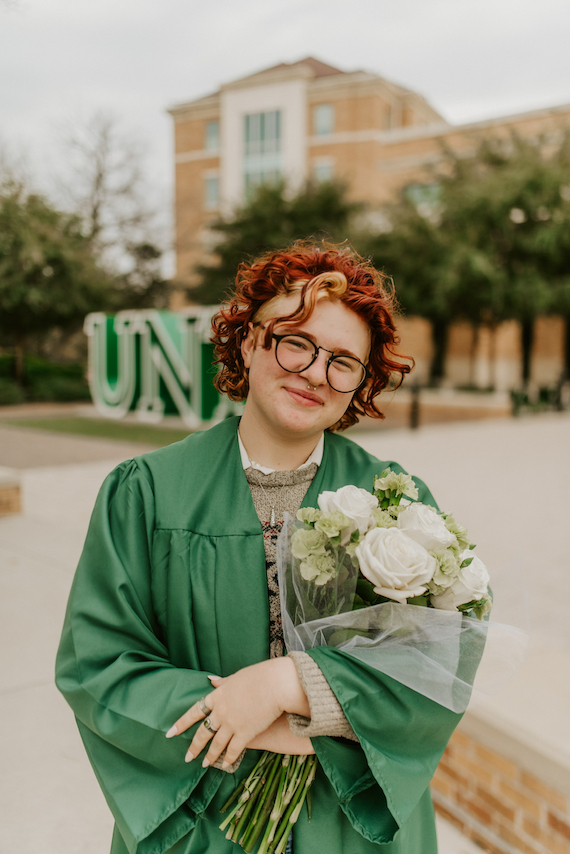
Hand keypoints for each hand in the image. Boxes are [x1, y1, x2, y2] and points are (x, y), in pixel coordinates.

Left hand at [166, 658, 309, 767]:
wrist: (275, 684)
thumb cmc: (259, 676)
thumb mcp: (236, 676)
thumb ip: (222, 682)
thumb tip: (210, 680)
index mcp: (217, 696)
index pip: (194, 712)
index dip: (182, 723)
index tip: (170, 733)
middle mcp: (221, 712)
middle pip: (203, 732)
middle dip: (194, 746)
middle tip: (187, 757)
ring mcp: (231, 724)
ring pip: (216, 744)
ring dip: (209, 756)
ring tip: (204, 764)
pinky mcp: (245, 733)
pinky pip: (233, 750)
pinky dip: (228, 758)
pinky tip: (224, 764)